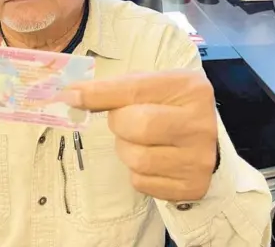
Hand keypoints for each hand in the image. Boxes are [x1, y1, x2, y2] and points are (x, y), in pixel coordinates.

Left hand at [63, 70, 217, 201]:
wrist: (203, 139)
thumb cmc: (168, 107)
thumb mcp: (149, 87)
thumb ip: (114, 89)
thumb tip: (71, 95)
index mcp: (188, 87)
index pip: (134, 89)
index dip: (98, 93)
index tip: (70, 95)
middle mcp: (199, 122)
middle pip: (137, 126)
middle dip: (119, 124)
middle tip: (125, 122)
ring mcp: (199, 158)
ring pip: (137, 159)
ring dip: (126, 150)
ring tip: (139, 142)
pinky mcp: (192, 186)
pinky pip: (142, 182)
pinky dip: (137, 172)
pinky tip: (152, 160)